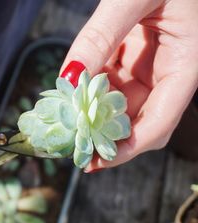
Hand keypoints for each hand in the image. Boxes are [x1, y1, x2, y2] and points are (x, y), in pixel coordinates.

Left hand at [60, 0, 197, 171]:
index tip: (95, 161)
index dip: (127, 148)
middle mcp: (169, 70)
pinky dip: (88, 89)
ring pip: (119, 102)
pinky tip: (70, 92)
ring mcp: (150, 63)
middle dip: (104, 134)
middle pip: (137, 119)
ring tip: (63, 122)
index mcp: (186, 64)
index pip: (159, 122)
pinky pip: (109, 81)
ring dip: (91, 113)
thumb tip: (70, 77)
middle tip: (71, 145)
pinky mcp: (133, 54)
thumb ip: (101, 36)